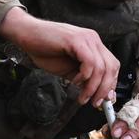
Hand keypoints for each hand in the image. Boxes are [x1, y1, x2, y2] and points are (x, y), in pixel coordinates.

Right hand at [0, 7, 118, 105]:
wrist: (26, 35)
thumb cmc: (45, 50)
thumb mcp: (69, 70)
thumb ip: (84, 80)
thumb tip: (97, 94)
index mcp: (94, 45)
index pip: (112, 66)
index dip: (111, 84)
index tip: (105, 100)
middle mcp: (93, 40)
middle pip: (111, 67)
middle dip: (105, 89)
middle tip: (95, 103)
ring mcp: (86, 38)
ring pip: (102, 68)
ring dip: (93, 88)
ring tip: (83, 97)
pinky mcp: (76, 40)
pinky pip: (90, 62)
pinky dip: (85, 76)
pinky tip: (74, 81)